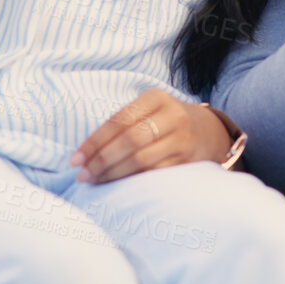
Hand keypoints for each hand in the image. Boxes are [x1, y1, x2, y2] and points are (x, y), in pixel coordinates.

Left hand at [70, 88, 232, 183]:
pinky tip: (118, 186)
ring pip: (141, 159)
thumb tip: (85, 153)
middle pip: (130, 140)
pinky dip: (133, 181)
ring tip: (95, 181)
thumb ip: (122, 124)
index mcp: (156, 97)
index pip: (119, 120)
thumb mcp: (148, 110)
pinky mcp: (189, 161)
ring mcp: (183, 139)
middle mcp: (173, 116)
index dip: (95, 141)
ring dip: (113, 173)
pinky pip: (155, 174)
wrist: (209, 131)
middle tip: (82, 175)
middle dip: (101, 160)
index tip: (75, 159)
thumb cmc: (164, 121)